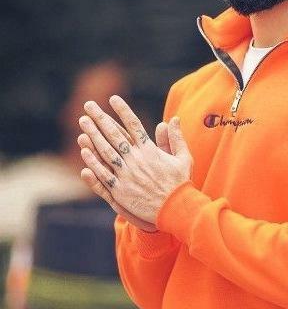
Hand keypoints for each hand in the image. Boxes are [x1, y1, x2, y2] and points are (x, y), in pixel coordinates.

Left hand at [78, 96, 191, 224]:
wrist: (175, 210)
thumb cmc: (180, 184)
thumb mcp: (184, 159)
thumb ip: (176, 138)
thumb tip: (174, 119)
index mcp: (150, 151)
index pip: (133, 125)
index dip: (122, 111)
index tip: (112, 98)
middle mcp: (136, 160)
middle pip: (114, 134)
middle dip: (100, 118)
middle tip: (88, 105)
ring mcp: (126, 175)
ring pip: (105, 151)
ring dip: (93, 135)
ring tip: (83, 122)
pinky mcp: (120, 190)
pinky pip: (103, 173)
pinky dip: (93, 161)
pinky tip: (84, 150)